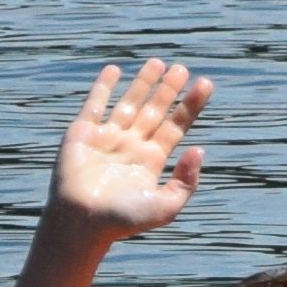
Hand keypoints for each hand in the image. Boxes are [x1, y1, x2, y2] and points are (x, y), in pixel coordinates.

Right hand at [45, 59, 212, 239]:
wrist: (81, 223)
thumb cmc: (122, 220)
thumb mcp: (165, 207)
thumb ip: (186, 182)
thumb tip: (199, 150)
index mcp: (151, 161)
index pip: (175, 126)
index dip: (190, 105)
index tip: (205, 84)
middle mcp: (131, 146)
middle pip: (154, 111)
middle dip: (168, 90)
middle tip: (181, 68)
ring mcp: (107, 138)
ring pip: (128, 103)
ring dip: (143, 83)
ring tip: (158, 63)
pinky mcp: (82, 134)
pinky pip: (95, 105)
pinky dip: (103, 87)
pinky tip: (114, 70)